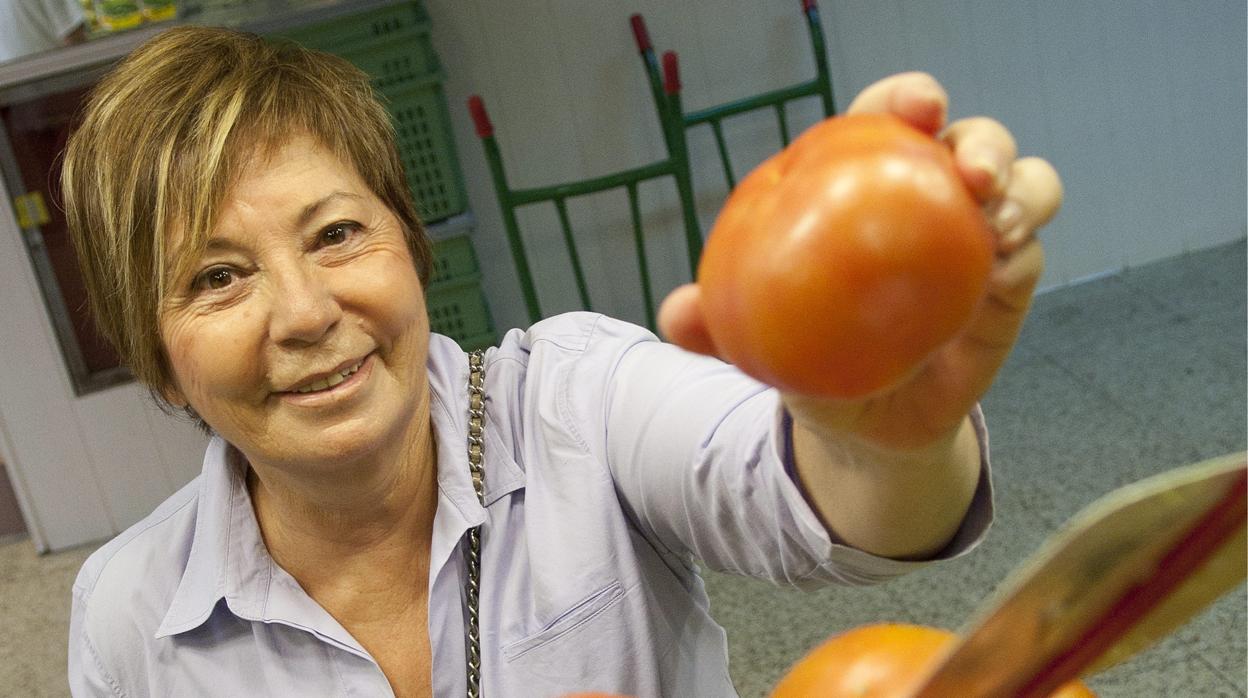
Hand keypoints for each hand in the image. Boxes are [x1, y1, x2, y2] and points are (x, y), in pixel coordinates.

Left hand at [659, 72, 1062, 452]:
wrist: (860, 425)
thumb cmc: (807, 356)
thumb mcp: (755, 341)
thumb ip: (716, 325)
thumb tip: (675, 315)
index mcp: (864, 186)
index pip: (886, 123)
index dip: (904, 99)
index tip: (914, 106)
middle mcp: (928, 201)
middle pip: (968, 139)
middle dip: (980, 137)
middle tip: (969, 167)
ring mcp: (974, 240)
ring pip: (1022, 183)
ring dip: (1021, 186)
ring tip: (997, 217)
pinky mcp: (1008, 286)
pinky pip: (1030, 255)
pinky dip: (1024, 248)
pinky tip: (1003, 261)